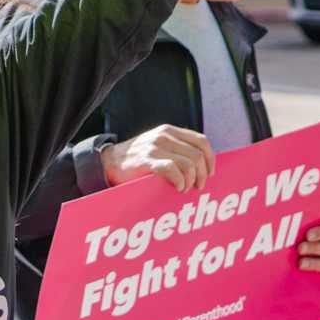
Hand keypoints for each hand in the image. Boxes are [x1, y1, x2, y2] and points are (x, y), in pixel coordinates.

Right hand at [99, 125, 215, 191]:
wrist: (108, 161)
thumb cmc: (138, 159)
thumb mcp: (159, 146)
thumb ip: (177, 149)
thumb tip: (203, 165)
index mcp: (170, 131)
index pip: (202, 141)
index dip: (210, 159)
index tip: (210, 174)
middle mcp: (164, 136)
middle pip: (197, 155)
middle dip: (202, 174)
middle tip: (198, 187)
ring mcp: (155, 147)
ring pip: (189, 164)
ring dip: (191, 180)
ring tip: (185, 188)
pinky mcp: (147, 160)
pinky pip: (173, 170)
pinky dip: (180, 182)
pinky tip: (178, 187)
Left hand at [298, 220, 319, 273]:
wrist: (319, 240)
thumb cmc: (316, 227)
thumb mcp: (316, 222)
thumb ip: (309, 224)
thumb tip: (296, 225)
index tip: (308, 235)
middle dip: (315, 248)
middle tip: (300, 248)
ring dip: (315, 263)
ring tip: (300, 262)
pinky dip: (316, 271)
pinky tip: (304, 269)